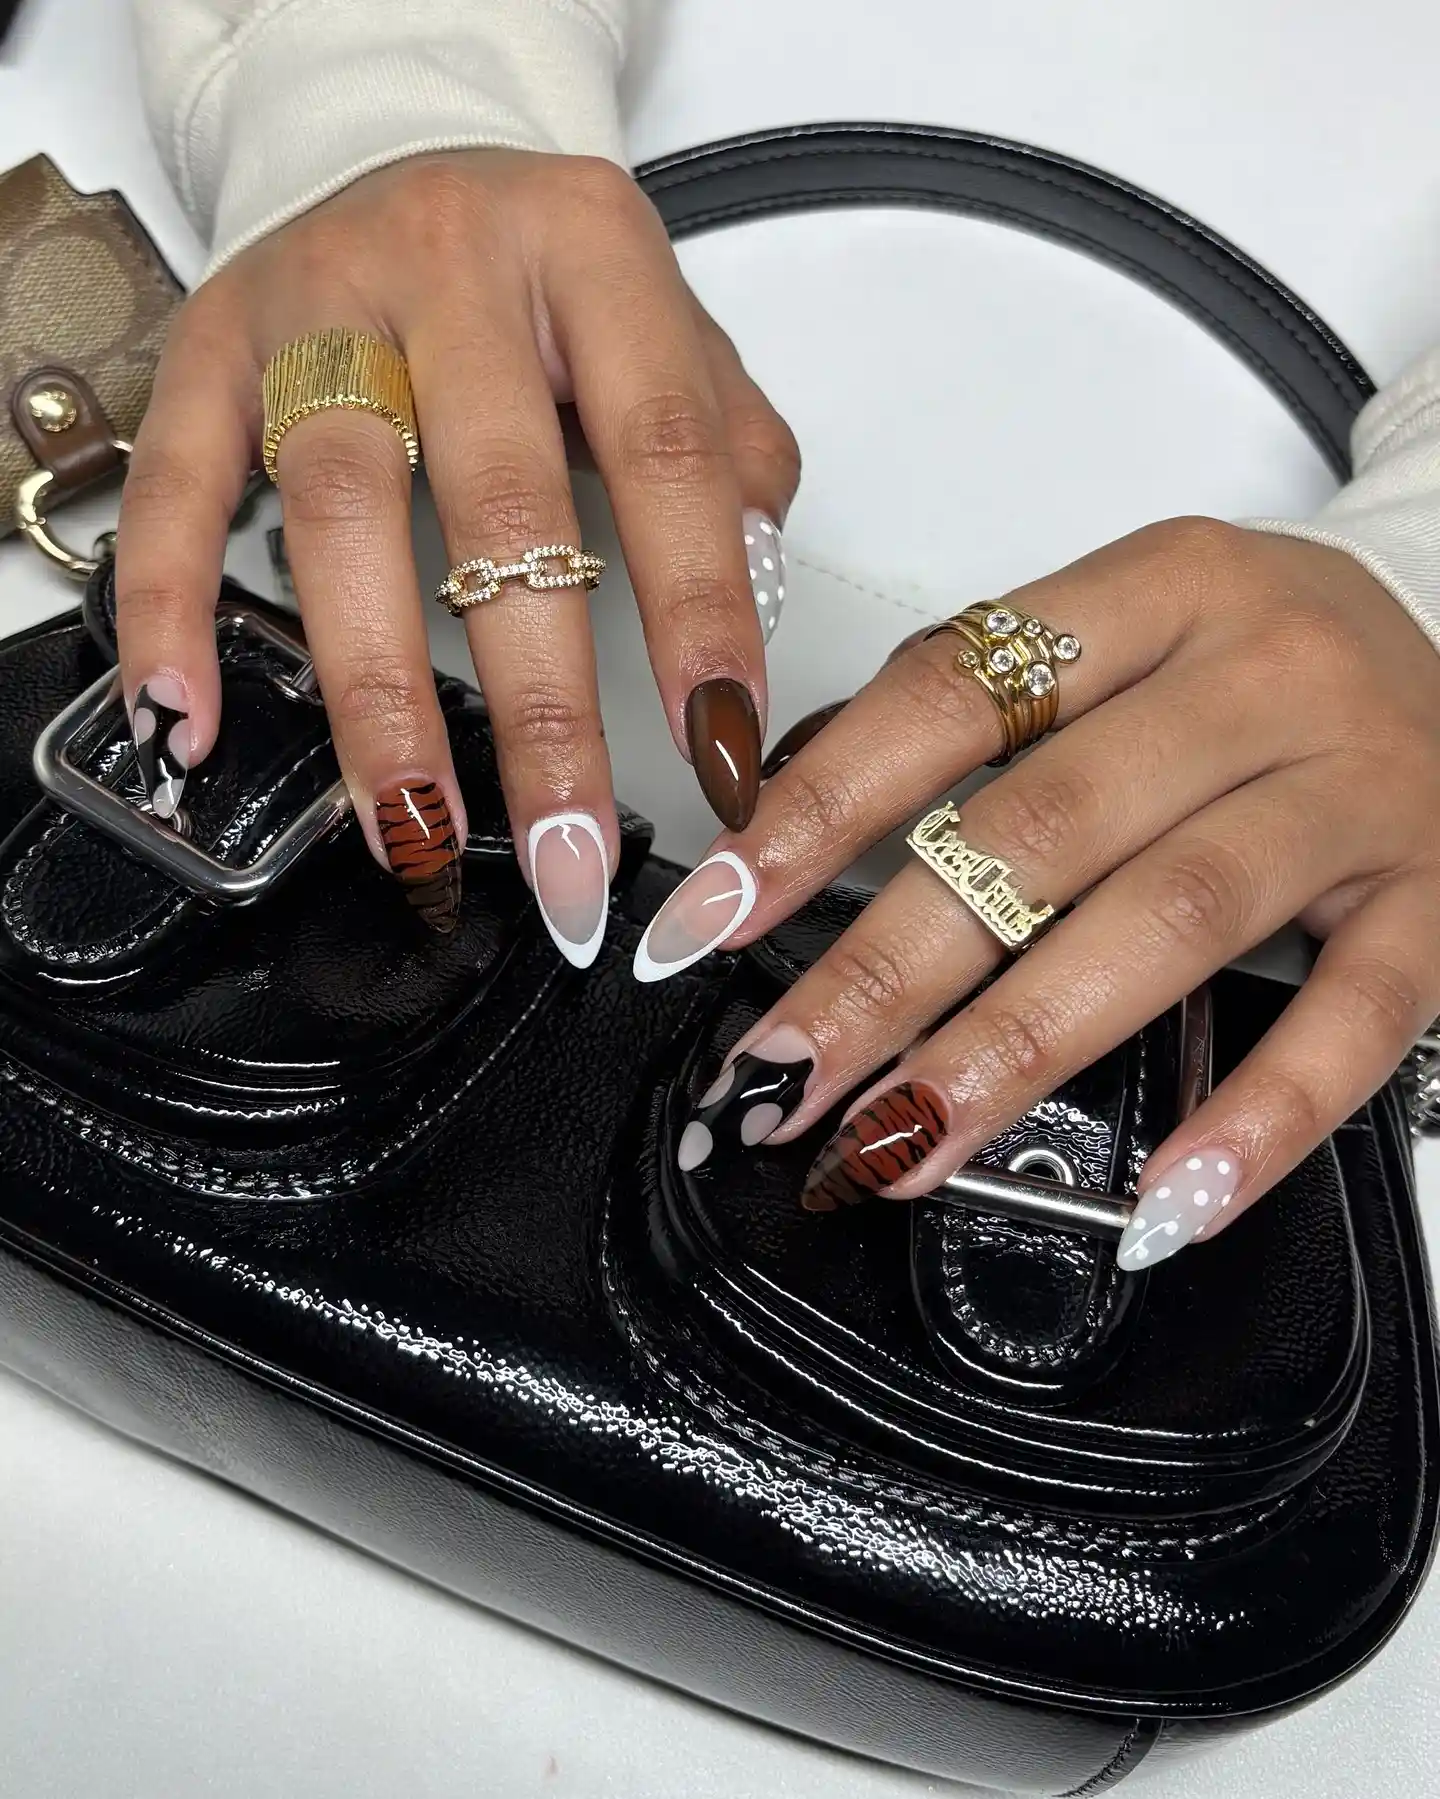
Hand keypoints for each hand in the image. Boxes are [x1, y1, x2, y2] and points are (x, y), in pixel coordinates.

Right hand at [114, 151, 798, 950]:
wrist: (400, 151)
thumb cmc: (547, 278)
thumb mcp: (671, 328)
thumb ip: (731, 453)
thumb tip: (750, 611)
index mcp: (592, 255)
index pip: (663, 450)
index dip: (697, 608)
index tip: (715, 751)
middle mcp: (453, 269)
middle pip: (498, 501)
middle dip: (540, 703)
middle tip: (568, 851)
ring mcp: (319, 306)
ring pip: (342, 509)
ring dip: (379, 691)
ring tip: (416, 828)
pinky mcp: (213, 346)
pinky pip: (181, 483)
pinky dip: (173, 604)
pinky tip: (192, 715)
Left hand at [642, 519, 1439, 1268]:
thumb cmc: (1266, 663)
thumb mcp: (1132, 633)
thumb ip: (986, 716)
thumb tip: (790, 831)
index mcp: (1157, 589)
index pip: (949, 697)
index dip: (813, 814)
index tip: (711, 919)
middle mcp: (1259, 675)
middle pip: (1038, 831)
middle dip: (885, 969)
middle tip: (780, 1074)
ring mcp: (1360, 788)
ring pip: (1168, 920)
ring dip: (1015, 1046)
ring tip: (902, 1140)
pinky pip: (1351, 1022)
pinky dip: (1250, 1120)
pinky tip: (1155, 1203)